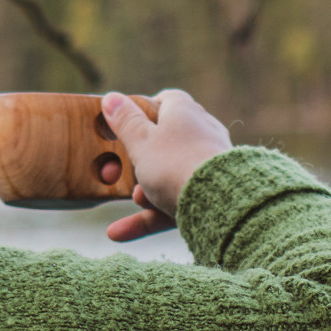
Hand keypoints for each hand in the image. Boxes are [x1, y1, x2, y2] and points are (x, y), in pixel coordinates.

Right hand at [100, 89, 232, 241]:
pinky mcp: (210, 195)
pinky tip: (118, 233)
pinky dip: (149, 217)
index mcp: (185, 112)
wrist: (219, 203)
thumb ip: (125, 122)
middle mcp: (202, 134)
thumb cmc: (175, 164)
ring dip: (146, 191)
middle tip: (122, 171)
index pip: (166, 101)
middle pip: (165, 143)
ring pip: (169, 177)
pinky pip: (174, 203)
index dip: (145, 110)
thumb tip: (111, 98)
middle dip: (140, 162)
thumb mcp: (141, 141)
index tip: (127, 123)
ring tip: (139, 200)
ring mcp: (207, 166)